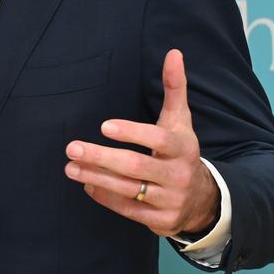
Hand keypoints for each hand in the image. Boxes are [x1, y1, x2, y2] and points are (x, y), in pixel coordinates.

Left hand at [63, 49, 219, 236]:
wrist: (204, 199)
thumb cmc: (180, 151)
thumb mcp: (180, 121)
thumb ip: (174, 87)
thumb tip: (173, 52)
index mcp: (183, 148)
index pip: (158, 140)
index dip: (132, 132)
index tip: (104, 126)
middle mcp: (178, 175)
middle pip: (135, 166)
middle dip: (100, 157)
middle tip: (72, 148)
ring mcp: (170, 200)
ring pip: (128, 190)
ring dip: (95, 178)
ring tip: (70, 167)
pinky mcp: (160, 222)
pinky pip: (128, 209)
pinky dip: (105, 197)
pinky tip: (87, 185)